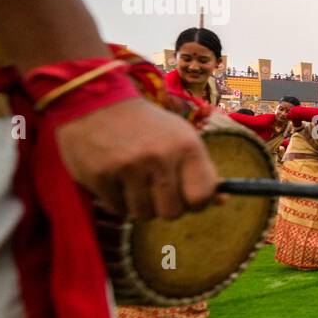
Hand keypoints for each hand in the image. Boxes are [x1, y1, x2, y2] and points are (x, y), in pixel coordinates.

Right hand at [54, 99, 218, 220]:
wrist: (95, 102)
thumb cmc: (146, 126)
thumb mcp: (180, 138)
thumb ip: (200, 170)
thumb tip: (222, 201)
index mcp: (187, 146)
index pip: (202, 196)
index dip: (196, 204)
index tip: (187, 198)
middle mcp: (160, 157)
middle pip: (173, 213)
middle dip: (165, 207)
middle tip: (156, 191)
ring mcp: (128, 167)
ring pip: (144, 215)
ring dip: (140, 205)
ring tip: (134, 182)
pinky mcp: (100, 176)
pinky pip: (118, 210)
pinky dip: (118, 201)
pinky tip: (115, 179)